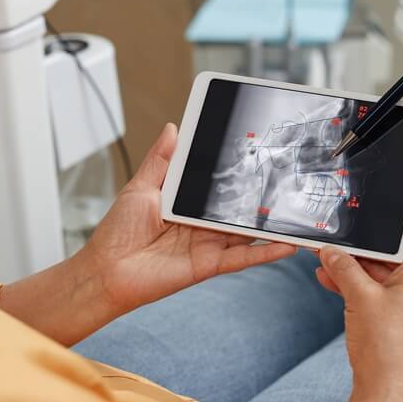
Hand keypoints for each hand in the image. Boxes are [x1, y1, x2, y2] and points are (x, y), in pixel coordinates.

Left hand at [86, 123, 296, 317]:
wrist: (106, 272)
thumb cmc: (116, 234)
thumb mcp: (140, 188)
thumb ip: (161, 161)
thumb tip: (173, 128)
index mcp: (185, 202)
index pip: (216, 183)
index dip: (234, 170)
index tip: (255, 151)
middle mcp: (201, 223)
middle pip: (237, 206)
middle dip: (260, 193)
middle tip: (286, 175)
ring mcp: (209, 244)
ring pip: (247, 231)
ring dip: (271, 223)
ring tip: (297, 210)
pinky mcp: (210, 264)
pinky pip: (244, 258)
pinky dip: (266, 252)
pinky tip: (288, 243)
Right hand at [315, 168, 402, 394]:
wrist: (385, 388)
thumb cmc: (389, 348)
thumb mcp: (361, 298)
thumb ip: (344, 268)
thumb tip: (331, 251)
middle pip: (400, 243)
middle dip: (376, 231)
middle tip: (363, 211)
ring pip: (380, 265)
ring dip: (355, 259)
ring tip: (330, 250)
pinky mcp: (389, 311)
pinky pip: (369, 285)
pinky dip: (350, 279)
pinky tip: (327, 274)